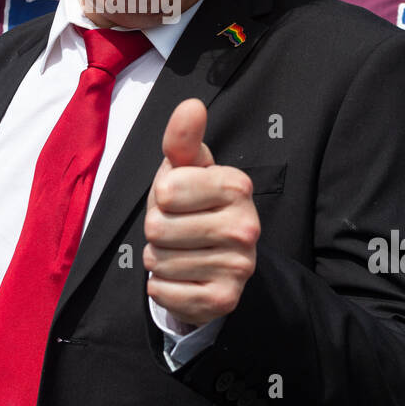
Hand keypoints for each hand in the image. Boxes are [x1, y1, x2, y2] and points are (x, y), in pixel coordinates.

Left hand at [143, 98, 259, 326]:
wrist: (215, 258)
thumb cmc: (193, 203)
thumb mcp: (187, 169)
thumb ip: (183, 139)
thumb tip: (191, 105)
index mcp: (238, 186)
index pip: (166, 191)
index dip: (162, 196)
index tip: (179, 199)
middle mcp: (247, 227)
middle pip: (158, 229)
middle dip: (157, 230)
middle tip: (177, 229)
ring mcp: (239, 267)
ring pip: (159, 262)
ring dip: (159, 259)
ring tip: (181, 252)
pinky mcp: (224, 301)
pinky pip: (164, 292)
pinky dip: (163, 287)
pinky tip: (183, 278)